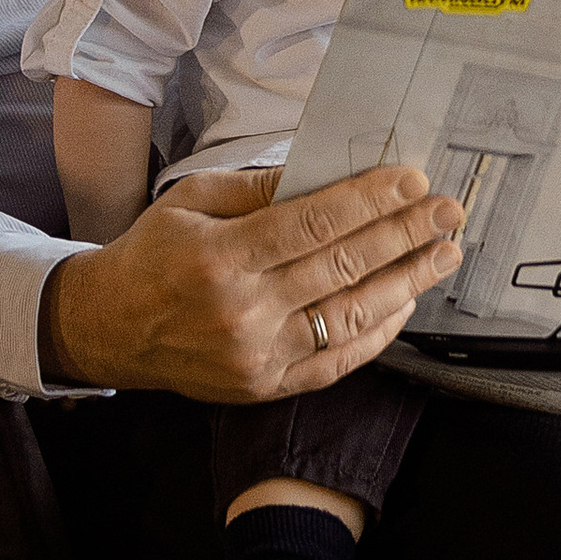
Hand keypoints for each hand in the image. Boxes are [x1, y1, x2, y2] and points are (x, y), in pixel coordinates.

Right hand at [40, 159, 463, 401]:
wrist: (111, 328)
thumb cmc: (153, 255)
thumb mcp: (191, 200)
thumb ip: (258, 189)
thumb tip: (326, 175)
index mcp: (221, 256)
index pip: (314, 223)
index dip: (370, 201)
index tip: (413, 181)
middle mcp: (242, 310)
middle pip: (343, 266)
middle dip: (405, 234)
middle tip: (449, 211)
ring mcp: (257, 354)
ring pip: (351, 316)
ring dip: (406, 283)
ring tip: (443, 255)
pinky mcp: (266, 384)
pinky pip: (338, 360)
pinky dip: (378, 332)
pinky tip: (404, 303)